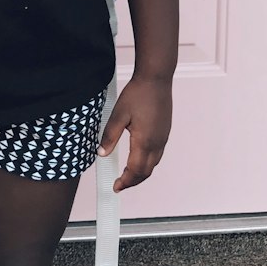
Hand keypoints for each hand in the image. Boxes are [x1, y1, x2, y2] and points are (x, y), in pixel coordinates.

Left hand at [97, 74, 172, 191]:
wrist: (156, 78)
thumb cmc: (138, 93)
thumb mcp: (118, 115)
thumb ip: (110, 136)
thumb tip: (101, 154)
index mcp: (144, 141)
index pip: (135, 171)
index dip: (125, 181)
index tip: (116, 187)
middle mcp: (157, 143)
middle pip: (146, 172)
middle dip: (133, 181)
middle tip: (120, 184)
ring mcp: (163, 138)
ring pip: (153, 164)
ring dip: (141, 173)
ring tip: (127, 174)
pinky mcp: (165, 132)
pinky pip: (157, 154)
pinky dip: (148, 163)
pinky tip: (139, 158)